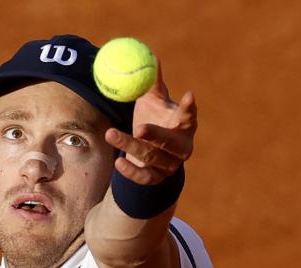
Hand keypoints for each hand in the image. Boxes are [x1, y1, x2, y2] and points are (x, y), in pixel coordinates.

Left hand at [104, 61, 197, 184]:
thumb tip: (150, 55)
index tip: (188, 95)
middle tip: (139, 127)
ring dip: (130, 145)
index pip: (189, 116)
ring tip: (110, 133)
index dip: (189, 108)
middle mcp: (181, 147)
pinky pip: (143, 177)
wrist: (149, 154)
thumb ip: (151, 83)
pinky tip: (117, 163)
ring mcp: (170, 165)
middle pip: (171, 143)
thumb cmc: (154, 120)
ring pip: (151, 157)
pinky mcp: (156, 179)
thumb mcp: (152, 102)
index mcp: (184, 126)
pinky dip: (131, 171)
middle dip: (157, 135)